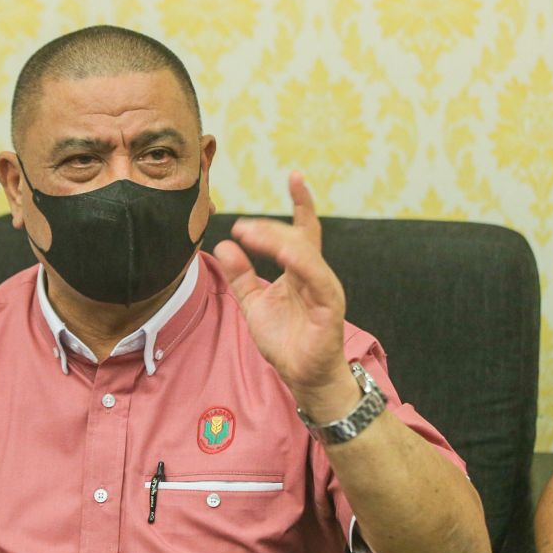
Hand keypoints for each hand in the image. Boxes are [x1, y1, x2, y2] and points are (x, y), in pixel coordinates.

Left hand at [213, 172, 357, 419]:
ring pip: (303, 250)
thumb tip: (224, 245)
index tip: (294, 175)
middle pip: (296, 237)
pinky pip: (315, 276)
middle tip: (240, 228)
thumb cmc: (285, 341)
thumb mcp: (253, 303)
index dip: (301, 202)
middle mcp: (315, 274)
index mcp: (301, 270)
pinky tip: (282, 251)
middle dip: (268, 228)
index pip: (304, 229)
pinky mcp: (328, 304)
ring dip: (275, 239)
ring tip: (249, 234)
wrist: (301, 376)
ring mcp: (324, 287)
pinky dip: (298, 260)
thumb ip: (240, 275)